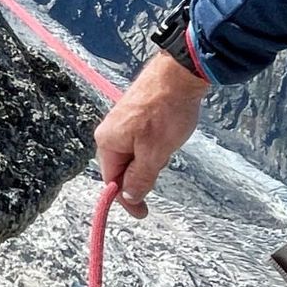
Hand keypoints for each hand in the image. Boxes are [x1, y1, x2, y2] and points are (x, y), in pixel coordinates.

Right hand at [94, 52, 207, 216]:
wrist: (179, 72)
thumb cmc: (165, 112)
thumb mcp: (155, 153)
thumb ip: (141, 178)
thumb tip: (129, 197)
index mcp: (107, 142)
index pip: (112, 181)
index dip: (126, 199)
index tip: (143, 213)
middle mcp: (109, 132)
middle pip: (121, 167)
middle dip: (141, 175)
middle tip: (162, 169)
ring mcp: (122, 121)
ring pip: (133, 154)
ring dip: (150, 160)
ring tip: (169, 146)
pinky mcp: (136, 113)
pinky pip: (140, 140)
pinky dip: (153, 147)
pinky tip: (168, 137)